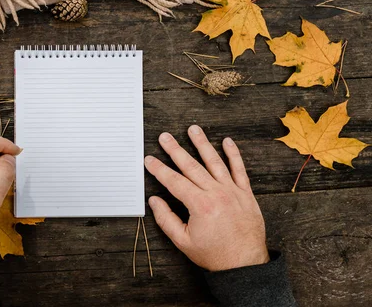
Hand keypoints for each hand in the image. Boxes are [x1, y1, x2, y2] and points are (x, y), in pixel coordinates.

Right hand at [145, 125, 268, 271]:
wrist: (245, 264)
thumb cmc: (215, 255)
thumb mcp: (183, 241)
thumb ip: (166, 219)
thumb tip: (154, 201)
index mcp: (200, 205)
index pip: (174, 181)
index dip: (159, 169)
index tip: (150, 159)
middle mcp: (217, 193)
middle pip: (191, 166)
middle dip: (175, 150)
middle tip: (165, 137)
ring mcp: (233, 191)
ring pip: (214, 162)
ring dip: (202, 144)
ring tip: (193, 130)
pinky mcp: (246, 194)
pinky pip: (239, 170)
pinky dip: (233, 155)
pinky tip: (227, 142)